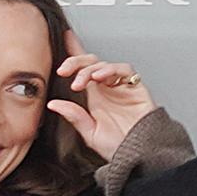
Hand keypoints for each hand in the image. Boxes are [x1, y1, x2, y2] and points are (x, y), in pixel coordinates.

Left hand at [45, 36, 160, 158]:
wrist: (142, 156)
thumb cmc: (120, 147)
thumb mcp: (90, 133)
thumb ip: (74, 117)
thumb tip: (54, 104)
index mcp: (96, 97)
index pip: (83, 70)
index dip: (74, 53)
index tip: (64, 39)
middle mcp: (108, 89)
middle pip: (91, 62)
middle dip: (76, 62)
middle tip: (64, 71)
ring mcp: (122, 87)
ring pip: (105, 64)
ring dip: (91, 68)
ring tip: (82, 82)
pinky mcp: (136, 88)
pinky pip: (124, 70)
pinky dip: (111, 69)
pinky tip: (100, 77)